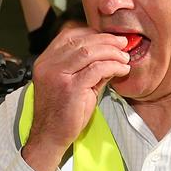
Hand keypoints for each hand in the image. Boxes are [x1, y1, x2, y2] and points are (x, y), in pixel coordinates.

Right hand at [22, 27, 130, 170]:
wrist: (50, 137)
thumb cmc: (61, 114)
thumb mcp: (72, 86)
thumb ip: (87, 69)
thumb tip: (110, 57)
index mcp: (45, 61)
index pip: (69, 35)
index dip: (92, 33)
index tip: (109, 39)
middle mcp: (49, 64)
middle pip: (82, 41)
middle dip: (106, 40)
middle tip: (123, 44)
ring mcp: (58, 75)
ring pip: (90, 52)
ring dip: (112, 52)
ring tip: (124, 57)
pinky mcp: (71, 88)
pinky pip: (97, 69)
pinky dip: (113, 66)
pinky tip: (122, 70)